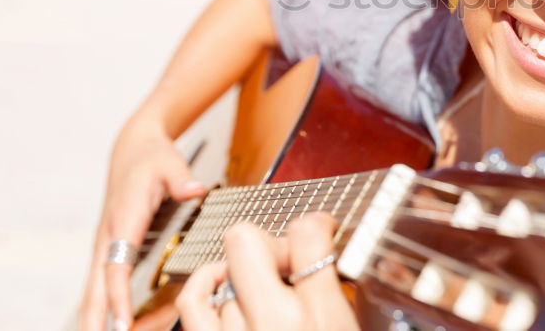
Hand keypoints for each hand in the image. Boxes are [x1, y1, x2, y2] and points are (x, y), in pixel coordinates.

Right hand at [77, 114, 206, 330]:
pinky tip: (122, 327)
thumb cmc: (151, 158)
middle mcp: (109, 238)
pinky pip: (105, 285)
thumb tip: (194, 191)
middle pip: (95, 289)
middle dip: (97, 322)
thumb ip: (181, 179)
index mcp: (124, 220)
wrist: (132, 149)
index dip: (117, 296)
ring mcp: (106, 246)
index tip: (121, 323)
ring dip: (100, 319)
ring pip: (95, 292)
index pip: (115, 266)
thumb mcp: (170, 163)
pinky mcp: (111, 250)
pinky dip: (108, 308)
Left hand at [176, 213, 359, 330]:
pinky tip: (223, 286)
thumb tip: (348, 262)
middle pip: (246, 240)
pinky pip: (192, 300)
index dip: (317, 223)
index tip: (320, 230)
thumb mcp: (351, 329)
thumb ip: (347, 298)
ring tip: (266, 296)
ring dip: (245, 280)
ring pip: (224, 274)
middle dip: (267, 242)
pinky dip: (205, 284)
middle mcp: (274, 322)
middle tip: (286, 261)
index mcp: (322, 316)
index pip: (307, 233)